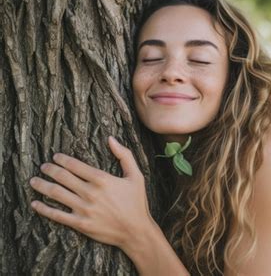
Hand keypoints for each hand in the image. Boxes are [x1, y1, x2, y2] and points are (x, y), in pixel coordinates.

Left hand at [29, 136, 152, 248]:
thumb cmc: (137, 203)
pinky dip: (43, 208)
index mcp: (102, 179)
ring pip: (56, 194)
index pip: (75, 165)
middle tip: (43, 166)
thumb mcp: (136, 176)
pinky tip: (35, 203)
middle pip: (62, 177)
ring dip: (42, 185)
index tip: (55, 157)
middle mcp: (90, 193)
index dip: (62, 159)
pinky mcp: (80, 224)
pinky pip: (56, 215)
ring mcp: (83, 209)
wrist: (136, 231)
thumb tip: (111, 138)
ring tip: (34, 181)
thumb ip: (124, 155)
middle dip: (49, 169)